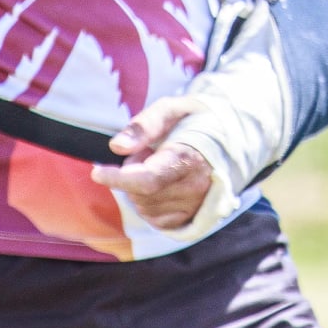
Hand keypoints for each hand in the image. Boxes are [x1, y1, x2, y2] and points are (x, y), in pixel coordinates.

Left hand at [91, 96, 214, 229]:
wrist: (230, 139)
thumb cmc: (195, 120)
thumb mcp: (171, 108)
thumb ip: (144, 125)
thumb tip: (117, 147)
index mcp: (190, 158)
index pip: (148, 179)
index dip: (119, 178)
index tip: (98, 172)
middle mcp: (196, 187)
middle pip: (142, 193)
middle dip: (131, 174)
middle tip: (146, 153)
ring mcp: (195, 205)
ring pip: (145, 207)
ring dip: (139, 189)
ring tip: (158, 165)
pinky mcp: (191, 217)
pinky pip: (154, 218)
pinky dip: (147, 202)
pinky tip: (160, 184)